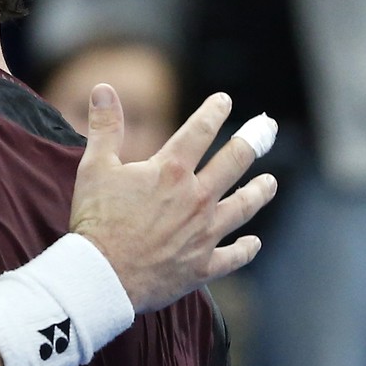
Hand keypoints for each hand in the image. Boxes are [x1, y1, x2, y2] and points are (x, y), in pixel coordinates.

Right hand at [69, 84, 277, 313]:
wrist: (103, 275)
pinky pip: (234, 256)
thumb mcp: (94, 167)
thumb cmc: (96, 221)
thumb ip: (105, 127)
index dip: (214, 112)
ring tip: (270, 182)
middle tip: (267, 128)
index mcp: (170, 171)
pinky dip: (246, 249)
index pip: (200, 131)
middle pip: (234, 162)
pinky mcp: (203, 265)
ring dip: (259, 192)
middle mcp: (196, 198)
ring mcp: (204, 233)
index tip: (224, 101)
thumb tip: (103, 89)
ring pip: (243, 207)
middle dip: (252, 141)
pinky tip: (254, 242)